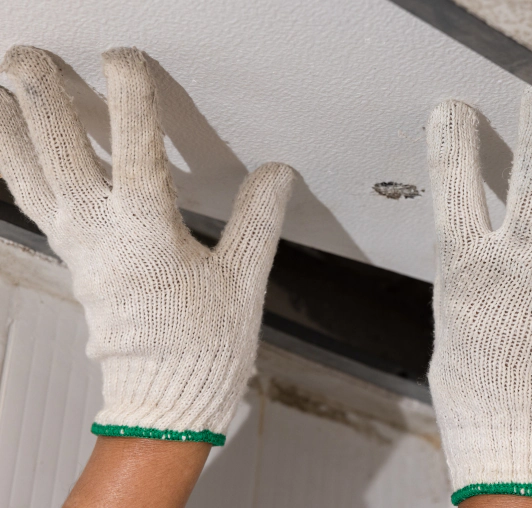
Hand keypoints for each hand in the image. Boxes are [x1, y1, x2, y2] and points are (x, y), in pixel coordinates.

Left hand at [0, 46, 293, 444]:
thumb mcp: (242, 283)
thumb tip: (276, 174)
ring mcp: (77, 248)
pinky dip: (15, 167)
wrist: (163, 397)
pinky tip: (12, 145)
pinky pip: (32, 203)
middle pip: (61, 158)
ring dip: (10, 131)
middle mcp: (101, 239)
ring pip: (31, 180)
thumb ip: (256, 222)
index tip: (125, 60)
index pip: (137, 157)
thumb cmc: (200, 347)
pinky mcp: (71, 258)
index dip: (131, 103)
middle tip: (28, 58)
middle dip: (43, 102)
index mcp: (148, 240)